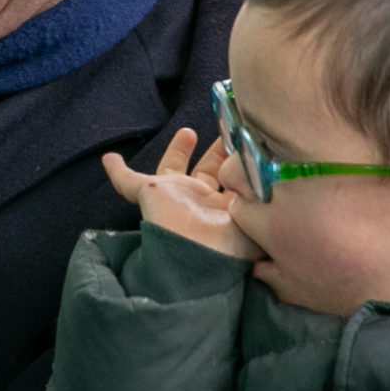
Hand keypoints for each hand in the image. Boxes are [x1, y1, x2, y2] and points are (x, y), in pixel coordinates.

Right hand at [102, 128, 259, 260]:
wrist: (198, 258)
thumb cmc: (232, 246)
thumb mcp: (260, 220)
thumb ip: (268, 204)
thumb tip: (281, 186)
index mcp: (225, 210)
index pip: (234, 183)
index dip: (241, 166)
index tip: (250, 147)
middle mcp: (201, 203)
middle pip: (207, 172)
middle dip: (217, 153)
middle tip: (224, 135)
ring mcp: (175, 198)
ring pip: (172, 169)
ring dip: (178, 151)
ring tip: (188, 132)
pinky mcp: (151, 194)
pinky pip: (128, 182)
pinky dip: (118, 171)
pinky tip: (109, 158)